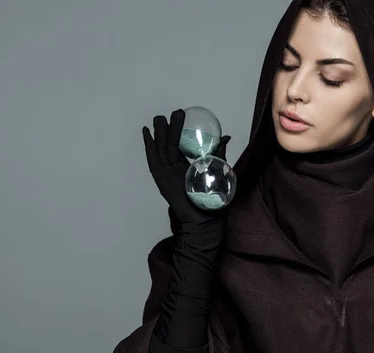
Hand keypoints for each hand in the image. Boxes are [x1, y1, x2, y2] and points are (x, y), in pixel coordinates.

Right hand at [142, 109, 230, 225]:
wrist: (206, 219)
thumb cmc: (213, 202)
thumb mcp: (218, 172)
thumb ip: (219, 155)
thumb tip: (226, 137)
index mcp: (186, 168)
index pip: (180, 145)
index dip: (179, 131)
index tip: (181, 116)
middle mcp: (174, 170)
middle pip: (169, 144)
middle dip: (170, 127)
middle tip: (174, 112)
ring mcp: (167, 174)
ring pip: (161, 149)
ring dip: (159, 133)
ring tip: (159, 118)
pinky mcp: (161, 179)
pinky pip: (153, 160)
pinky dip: (149, 146)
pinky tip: (147, 134)